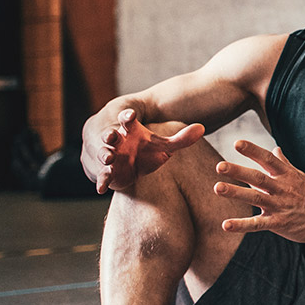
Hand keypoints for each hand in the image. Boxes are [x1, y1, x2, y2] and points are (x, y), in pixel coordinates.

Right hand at [83, 108, 204, 192]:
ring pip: (104, 154)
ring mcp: (111, 156)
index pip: (127, 119)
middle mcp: (117, 141)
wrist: (133, 167)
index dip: (128, 116)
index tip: (131, 115)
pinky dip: (102, 181)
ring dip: (104, 155)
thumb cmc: (148, 151)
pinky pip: (103, 176)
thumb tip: (202, 128)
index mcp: (130, 130)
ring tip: (109, 157)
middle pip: (110, 135)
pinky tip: (101, 189)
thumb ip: (182, 138)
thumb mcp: (165, 145)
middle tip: (111, 134)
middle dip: (109, 134)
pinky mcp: (109, 172)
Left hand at [213, 140, 304, 241]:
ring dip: (236, 193)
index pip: (268, 159)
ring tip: (217, 188)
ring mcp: (280, 206)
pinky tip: (225, 225)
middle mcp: (282, 188)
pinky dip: (242, 225)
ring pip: (256, 198)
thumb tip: (275, 149)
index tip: (237, 143)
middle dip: (238, 171)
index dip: (253, 150)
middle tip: (219, 165)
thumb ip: (284, 163)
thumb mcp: (300, 177)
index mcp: (286, 175)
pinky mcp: (279, 223)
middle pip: (258, 178)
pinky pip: (258, 224)